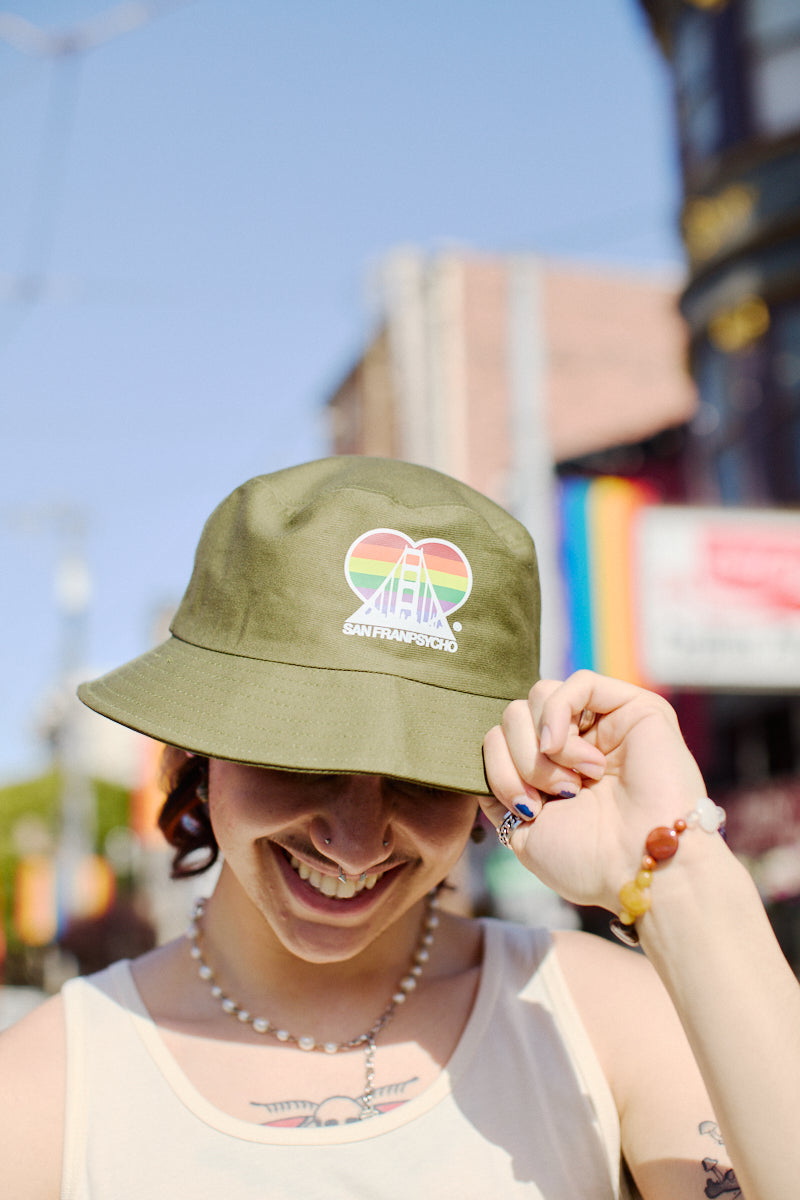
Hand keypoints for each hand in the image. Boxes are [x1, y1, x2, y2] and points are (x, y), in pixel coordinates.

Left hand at [480, 670, 706, 912]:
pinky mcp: (634, 708)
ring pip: (538, 696)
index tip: (525, 809)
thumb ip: (498, 788)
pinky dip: (558, 713)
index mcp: (553, 770)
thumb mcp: (522, 830)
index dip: (498, 769)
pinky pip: (578, 682)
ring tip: (572, 783)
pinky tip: (566, 749)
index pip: (500, 738)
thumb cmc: (589, 862)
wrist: (641, 870)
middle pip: (514, 714)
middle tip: (554, 797)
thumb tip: (488, 750)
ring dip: (541, 745)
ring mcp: (605, 723)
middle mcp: (578, 743)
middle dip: (520, 759)